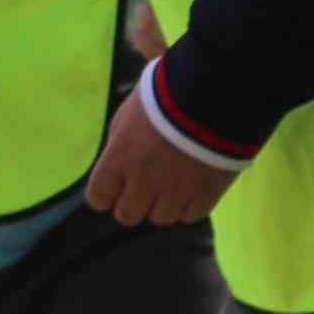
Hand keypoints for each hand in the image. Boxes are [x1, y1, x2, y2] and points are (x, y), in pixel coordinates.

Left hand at [82, 83, 239, 224]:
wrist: (215, 94)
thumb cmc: (165, 97)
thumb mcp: (128, 116)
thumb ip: (118, 147)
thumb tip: (116, 168)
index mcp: (119, 159)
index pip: (98, 198)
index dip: (106, 194)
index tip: (115, 187)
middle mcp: (143, 182)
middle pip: (127, 215)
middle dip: (133, 201)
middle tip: (146, 185)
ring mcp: (175, 192)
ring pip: (160, 218)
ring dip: (163, 204)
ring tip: (174, 182)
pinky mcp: (205, 196)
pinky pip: (190, 216)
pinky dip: (190, 204)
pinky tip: (193, 185)